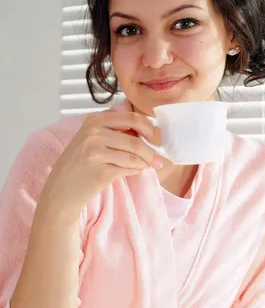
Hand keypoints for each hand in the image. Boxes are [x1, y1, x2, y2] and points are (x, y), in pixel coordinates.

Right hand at [38, 111, 165, 226]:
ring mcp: (96, 153)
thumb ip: (115, 131)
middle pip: (135, 140)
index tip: (156, 138)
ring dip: (147, 163)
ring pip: (134, 156)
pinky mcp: (101, 172)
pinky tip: (138, 171)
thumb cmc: (80, 163)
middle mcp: (93, 134)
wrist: (61, 189)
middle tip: (159, 158)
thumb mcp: (92, 138)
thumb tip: (150, 132)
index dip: (149, 128)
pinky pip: (129, 169)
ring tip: (152, 166)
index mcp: (94, 120)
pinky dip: (137, 170)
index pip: (131, 118)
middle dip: (152, 150)